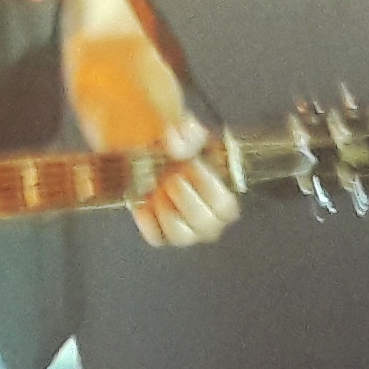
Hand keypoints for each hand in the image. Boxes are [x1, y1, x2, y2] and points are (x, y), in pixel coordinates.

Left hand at [131, 116, 237, 248]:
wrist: (153, 156)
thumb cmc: (179, 146)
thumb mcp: (187, 130)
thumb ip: (187, 133)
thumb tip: (176, 145)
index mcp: (224, 198)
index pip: (225, 206)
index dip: (207, 186)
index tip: (191, 165)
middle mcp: (209, 221)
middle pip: (204, 223)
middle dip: (185, 197)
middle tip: (172, 177)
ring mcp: (186, 232)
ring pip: (181, 236)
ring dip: (166, 211)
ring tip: (158, 190)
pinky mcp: (162, 235)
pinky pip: (156, 237)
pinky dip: (147, 220)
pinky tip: (143, 202)